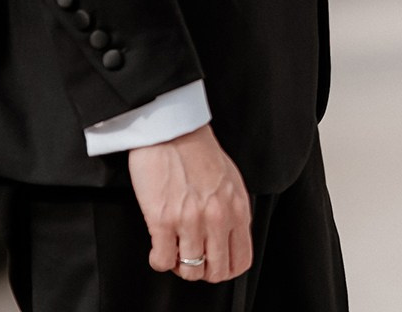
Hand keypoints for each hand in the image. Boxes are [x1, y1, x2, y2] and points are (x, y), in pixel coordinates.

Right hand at [125, 124, 252, 283]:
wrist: (172, 130)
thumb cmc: (198, 150)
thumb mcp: (231, 180)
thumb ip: (233, 210)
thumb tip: (231, 235)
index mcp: (236, 209)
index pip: (241, 260)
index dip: (226, 269)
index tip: (215, 264)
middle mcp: (217, 218)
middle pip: (216, 271)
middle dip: (204, 271)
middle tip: (193, 261)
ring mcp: (190, 222)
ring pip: (190, 271)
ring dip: (181, 266)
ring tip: (175, 251)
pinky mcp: (162, 221)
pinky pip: (163, 262)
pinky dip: (160, 261)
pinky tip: (159, 248)